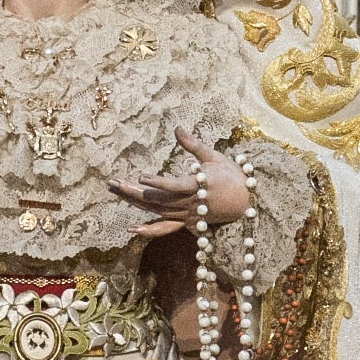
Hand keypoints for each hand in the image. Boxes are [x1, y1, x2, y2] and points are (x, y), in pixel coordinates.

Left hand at [114, 127, 250, 240]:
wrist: (247, 203)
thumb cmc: (232, 176)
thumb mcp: (214, 157)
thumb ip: (193, 145)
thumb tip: (177, 128)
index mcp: (198, 185)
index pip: (175, 186)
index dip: (158, 182)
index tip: (141, 176)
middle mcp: (189, 203)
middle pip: (157, 199)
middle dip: (133, 190)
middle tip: (112, 183)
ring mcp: (186, 215)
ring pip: (156, 210)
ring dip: (134, 201)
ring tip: (115, 191)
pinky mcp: (186, 223)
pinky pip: (165, 228)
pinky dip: (149, 230)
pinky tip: (132, 228)